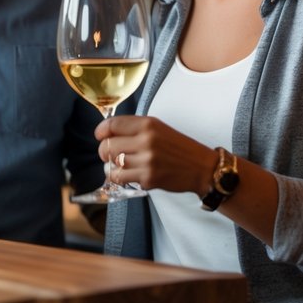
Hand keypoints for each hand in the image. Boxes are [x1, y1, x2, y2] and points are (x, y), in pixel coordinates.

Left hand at [95, 115, 214, 197]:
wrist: (201, 167)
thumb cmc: (178, 147)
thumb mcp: (158, 128)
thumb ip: (134, 128)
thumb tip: (107, 132)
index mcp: (148, 124)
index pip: (112, 125)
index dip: (101, 131)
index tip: (100, 136)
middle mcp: (146, 141)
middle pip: (107, 146)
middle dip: (104, 152)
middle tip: (110, 154)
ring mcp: (147, 161)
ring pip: (112, 165)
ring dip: (112, 166)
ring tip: (122, 165)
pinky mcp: (148, 179)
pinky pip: (121, 179)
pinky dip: (121, 178)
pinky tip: (131, 174)